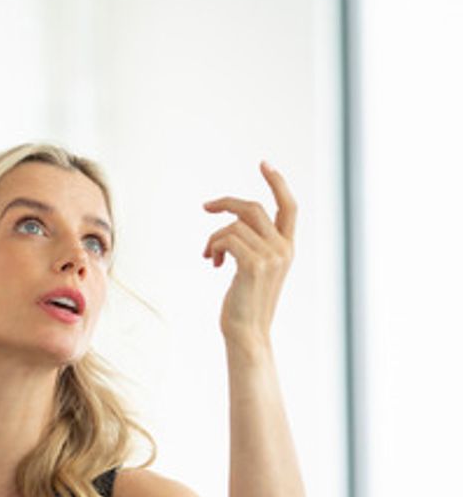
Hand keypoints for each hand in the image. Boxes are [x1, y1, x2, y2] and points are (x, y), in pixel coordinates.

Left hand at [202, 162, 296, 349]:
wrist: (247, 332)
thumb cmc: (245, 303)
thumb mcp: (255, 270)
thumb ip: (252, 246)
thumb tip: (230, 227)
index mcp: (288, 248)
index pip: (289, 206)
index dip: (278, 182)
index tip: (264, 164)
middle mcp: (283, 249)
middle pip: (253, 208)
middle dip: (226, 204)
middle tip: (207, 207)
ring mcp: (271, 256)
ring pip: (234, 225)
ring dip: (214, 237)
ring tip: (211, 255)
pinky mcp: (253, 265)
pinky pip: (226, 238)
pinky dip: (213, 246)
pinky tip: (213, 262)